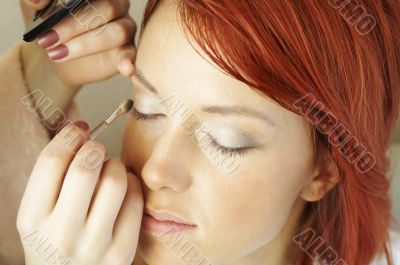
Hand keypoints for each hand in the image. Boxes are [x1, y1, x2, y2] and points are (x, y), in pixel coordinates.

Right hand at [17, 123, 142, 264]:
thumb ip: (54, 175)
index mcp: (33, 220)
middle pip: (85, 167)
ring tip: (110, 170)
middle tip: (96, 149)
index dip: (69, 137)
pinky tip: (125, 188)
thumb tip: (82, 130)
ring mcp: (94, 245)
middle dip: (94, 147)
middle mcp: (61, 234)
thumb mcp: (40, 212)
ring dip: (115, 165)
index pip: (51, 162)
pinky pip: (135, 200)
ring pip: (115, 180)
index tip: (78, 131)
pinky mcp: (121, 252)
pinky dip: (132, 184)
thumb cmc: (56, 239)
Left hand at [20, 0, 135, 89]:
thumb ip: (36, 0)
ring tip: (58, 54)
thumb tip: (38, 1)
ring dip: (86, 44)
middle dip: (73, 25)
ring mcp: (125, 29)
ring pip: (116, 32)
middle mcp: (116, 5)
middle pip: (106, 9)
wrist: (55, 54)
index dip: (76, 1)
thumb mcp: (36, 9)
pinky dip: (128, 61)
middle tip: (47, 39)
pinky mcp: (126, 52)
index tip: (56, 6)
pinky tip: (126, 68)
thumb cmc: (50, 26)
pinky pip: (132, 55)